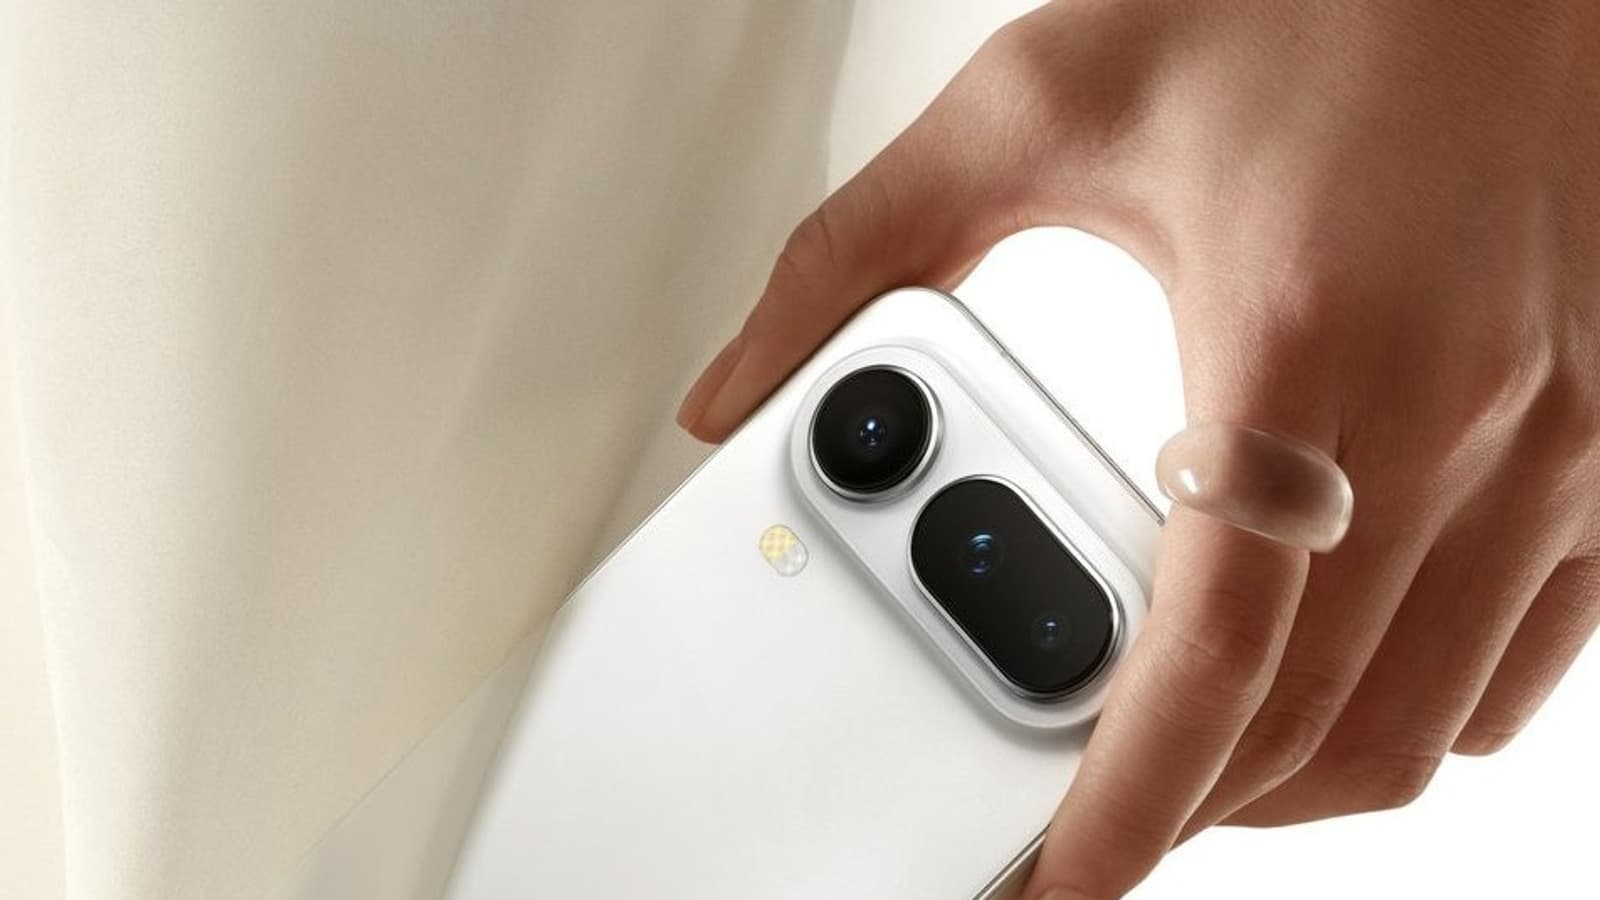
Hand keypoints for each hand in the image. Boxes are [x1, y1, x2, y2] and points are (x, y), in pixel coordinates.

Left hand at [675, 2, 1599, 896]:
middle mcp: (1456, 417)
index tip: (1059, 883)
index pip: (1210, 665)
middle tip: (1092, 812)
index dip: (1123, 813)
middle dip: (1186, 814)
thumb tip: (735, 388)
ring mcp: (1563, 442)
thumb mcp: (1032, 103)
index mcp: (1291, 346)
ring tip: (1188, 762)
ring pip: (1426, 730)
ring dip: (1288, 783)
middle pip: (1311, 733)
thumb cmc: (1297, 4)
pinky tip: (1327, 672)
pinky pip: (1530, 663)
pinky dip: (1413, 717)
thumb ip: (851, 253)